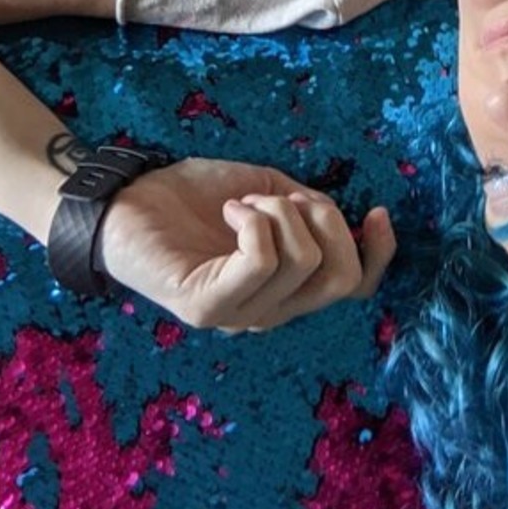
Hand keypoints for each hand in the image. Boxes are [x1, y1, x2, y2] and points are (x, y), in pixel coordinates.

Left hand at [95, 157, 395, 331]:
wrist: (128, 198)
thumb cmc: (193, 195)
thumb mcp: (266, 192)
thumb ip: (307, 209)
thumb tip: (345, 217)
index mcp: (287, 287)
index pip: (355, 289)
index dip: (379, 254)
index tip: (375, 210)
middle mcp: (269, 312)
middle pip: (339, 277)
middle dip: (324, 220)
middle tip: (279, 198)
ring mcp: (238, 316)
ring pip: (303, 261)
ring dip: (278, 211)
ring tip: (241, 203)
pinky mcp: (206, 308)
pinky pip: (260, 261)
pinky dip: (255, 221)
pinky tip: (230, 210)